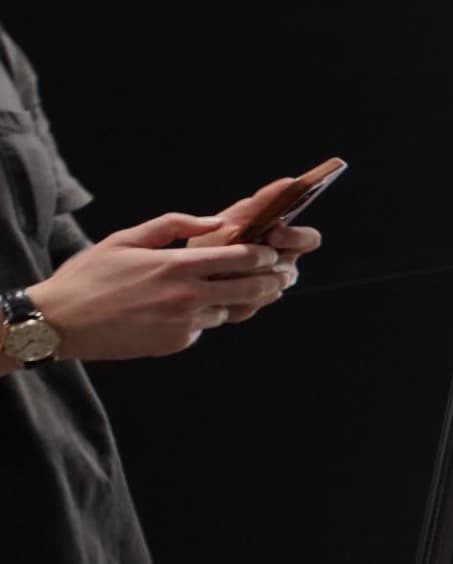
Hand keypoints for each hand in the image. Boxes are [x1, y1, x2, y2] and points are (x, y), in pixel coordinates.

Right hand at [28, 214, 294, 358]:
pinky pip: (202, 328)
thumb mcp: (127, 238)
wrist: (58, 322)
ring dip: (238, 301)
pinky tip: (193, 308)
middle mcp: (186, 296)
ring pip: (229, 311)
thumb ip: (175, 225)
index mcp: (177, 266)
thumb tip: (215, 221)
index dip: (265, 254)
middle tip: (283, 275)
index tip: (272, 252)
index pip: (242, 258)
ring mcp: (182, 324)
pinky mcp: (174, 343)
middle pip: (251, 289)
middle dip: (272, 281)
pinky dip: (203, 318)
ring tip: (250, 290)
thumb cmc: (89, 275)